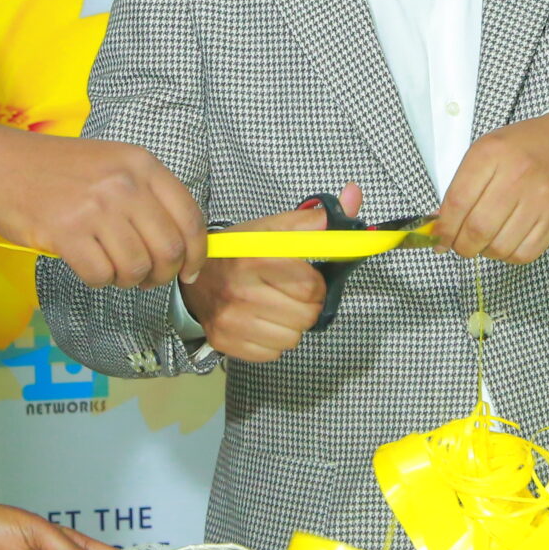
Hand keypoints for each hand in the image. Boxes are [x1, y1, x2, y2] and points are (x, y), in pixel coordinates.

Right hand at [0, 123, 205, 290]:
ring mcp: (96, 208)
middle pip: (169, 249)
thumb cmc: (58, 170)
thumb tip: (183, 245)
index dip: (197, 253)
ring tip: (111, 268)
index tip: (190, 272)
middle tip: (145, 277)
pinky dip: (98, 279)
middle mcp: (124, 184)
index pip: (190, 218)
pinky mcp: (68, 232)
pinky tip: (87, 264)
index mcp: (142, 165)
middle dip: (162, 274)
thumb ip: (148, 196)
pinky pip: (101, 275)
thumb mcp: (113, 165)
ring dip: (127, 280)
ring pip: (137, 267)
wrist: (1, 166)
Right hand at [185, 195, 342, 362]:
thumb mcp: (273, 228)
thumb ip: (317, 217)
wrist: (193, 275)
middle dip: (307, 306)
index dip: (316, 283)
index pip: (312, 287)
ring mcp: (230, 319)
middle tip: (292, 294)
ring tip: (275, 307)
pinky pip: (272, 354)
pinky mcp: (224, 341)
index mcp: (256, 258)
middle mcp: (240, 291)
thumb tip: (354, 195)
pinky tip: (261, 321)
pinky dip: (272, 341)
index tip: (304, 276)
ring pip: (292, 339)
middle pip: (306, 317)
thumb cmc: (239, 252)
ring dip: (291, 325)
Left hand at [433, 110, 548, 262]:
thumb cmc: (524, 147)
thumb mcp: (486, 150)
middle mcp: (517, 176)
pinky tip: (504, 243)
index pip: (458, 202)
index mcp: (492, 153)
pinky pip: (524, 254)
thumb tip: (441, 223)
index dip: (443, 228)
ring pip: (500, 246)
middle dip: (460, 245)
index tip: (438, 238)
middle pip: (477, 229)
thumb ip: (461, 184)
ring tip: (482, 241)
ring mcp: (540, 200)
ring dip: (483, 252)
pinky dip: (507, 256)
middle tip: (458, 244)